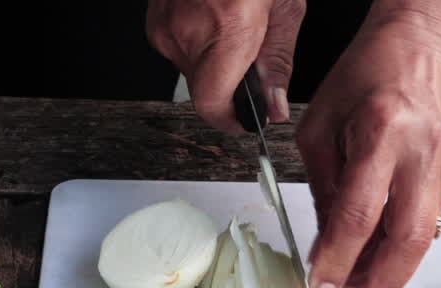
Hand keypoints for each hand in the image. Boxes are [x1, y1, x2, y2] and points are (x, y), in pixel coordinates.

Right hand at [146, 0, 304, 129]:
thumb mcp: (285, 7)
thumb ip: (278, 63)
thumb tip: (273, 107)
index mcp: (227, 28)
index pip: (212, 104)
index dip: (231, 122)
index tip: (245, 123)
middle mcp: (188, 29)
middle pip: (204, 89)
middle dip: (231, 84)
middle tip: (253, 56)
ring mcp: (165, 22)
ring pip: (191, 70)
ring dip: (216, 62)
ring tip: (236, 27)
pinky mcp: (155, 17)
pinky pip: (178, 47)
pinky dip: (200, 42)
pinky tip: (216, 17)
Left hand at [297, 12, 440, 287]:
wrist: (426, 38)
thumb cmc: (368, 71)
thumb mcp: (323, 125)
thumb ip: (324, 189)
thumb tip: (325, 248)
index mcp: (381, 132)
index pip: (358, 214)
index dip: (338, 261)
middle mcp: (421, 152)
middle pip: (407, 240)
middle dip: (381, 287)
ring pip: (423, 236)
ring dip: (392, 271)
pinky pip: (428, 219)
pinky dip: (402, 244)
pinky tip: (380, 256)